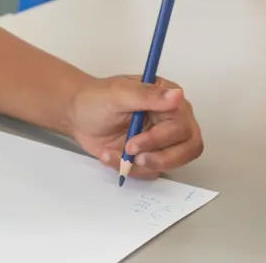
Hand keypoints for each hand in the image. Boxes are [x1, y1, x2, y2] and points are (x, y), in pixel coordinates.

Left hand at [67, 74, 202, 176]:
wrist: (77, 116)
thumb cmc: (95, 99)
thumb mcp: (117, 94)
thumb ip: (147, 95)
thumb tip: (177, 94)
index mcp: (168, 99)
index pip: (183, 125)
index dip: (162, 138)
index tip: (135, 142)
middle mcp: (172, 120)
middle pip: (188, 149)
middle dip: (158, 156)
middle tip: (129, 151)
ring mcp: (164, 140)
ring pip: (172, 163)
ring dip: (143, 165)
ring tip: (118, 153)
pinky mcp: (153, 156)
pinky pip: (153, 172)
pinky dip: (131, 169)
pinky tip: (113, 155)